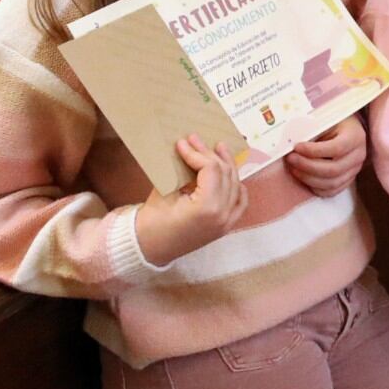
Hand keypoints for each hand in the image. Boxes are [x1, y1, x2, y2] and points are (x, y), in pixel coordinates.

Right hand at [133, 135, 249, 265]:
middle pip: (225, 174)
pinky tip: (230, 174)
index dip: (197, 153)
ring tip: (218, 148)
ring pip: (235, 185)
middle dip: (211, 154)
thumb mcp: (164, 191)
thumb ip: (180, 170)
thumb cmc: (151, 222)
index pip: (211, 169)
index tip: (183, 142)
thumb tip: (188, 147)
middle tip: (197, 139)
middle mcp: (223, 214)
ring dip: (226, 166)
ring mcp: (228, 221)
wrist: (148, 249)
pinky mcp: (226, 226)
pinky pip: (240, 202)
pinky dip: (237, 186)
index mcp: (207, 207)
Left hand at [285, 117, 364, 196]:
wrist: (347, 129)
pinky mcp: (348, 180)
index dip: (314, 151)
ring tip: (293, 168)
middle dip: (307, 166)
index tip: (296, 147)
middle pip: (333, 170)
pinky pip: (332, 191)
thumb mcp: (327, 120)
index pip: (336, 148)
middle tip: (290, 158)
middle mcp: (359, 155)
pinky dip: (315, 187)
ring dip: (308, 178)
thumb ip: (313, 129)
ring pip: (331, 183)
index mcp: (355, 136)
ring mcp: (355, 170)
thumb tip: (290, 141)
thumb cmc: (334, 123)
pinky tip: (304, 177)